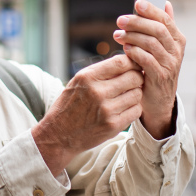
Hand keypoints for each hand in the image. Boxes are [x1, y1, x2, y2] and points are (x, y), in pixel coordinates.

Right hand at [31, 55, 143, 176]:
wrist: (59, 135)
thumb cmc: (70, 104)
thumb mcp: (79, 81)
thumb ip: (101, 71)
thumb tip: (128, 61)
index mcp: (88, 77)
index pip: (121, 62)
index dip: (132, 62)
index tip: (132, 67)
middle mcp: (97, 92)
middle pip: (134, 77)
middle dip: (137, 77)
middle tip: (134, 82)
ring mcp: (106, 110)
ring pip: (137, 94)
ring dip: (135, 94)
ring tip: (126, 96)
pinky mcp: (113, 125)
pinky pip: (136, 111)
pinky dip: (133, 109)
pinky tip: (124, 109)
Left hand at [114, 0, 185, 138]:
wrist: (158, 101)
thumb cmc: (157, 69)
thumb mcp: (162, 47)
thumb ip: (164, 26)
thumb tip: (166, 3)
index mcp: (178, 40)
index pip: (165, 20)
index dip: (151, 10)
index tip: (137, 3)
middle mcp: (176, 51)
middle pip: (158, 30)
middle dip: (137, 22)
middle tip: (120, 20)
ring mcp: (170, 65)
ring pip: (151, 43)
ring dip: (132, 37)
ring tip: (118, 35)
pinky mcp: (160, 77)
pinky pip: (147, 60)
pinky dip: (135, 52)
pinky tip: (125, 49)